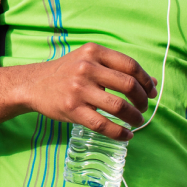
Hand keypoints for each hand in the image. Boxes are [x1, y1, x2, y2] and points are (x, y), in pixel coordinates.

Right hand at [26, 43, 157, 140]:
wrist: (35, 83)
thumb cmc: (68, 70)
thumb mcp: (91, 60)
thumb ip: (118, 68)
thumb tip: (152, 83)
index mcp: (94, 51)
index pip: (130, 65)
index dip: (145, 80)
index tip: (152, 91)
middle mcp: (87, 67)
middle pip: (128, 85)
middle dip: (142, 99)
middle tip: (144, 107)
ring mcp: (79, 89)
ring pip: (118, 106)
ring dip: (134, 117)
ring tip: (137, 121)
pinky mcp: (72, 109)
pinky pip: (102, 124)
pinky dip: (119, 133)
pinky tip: (126, 135)